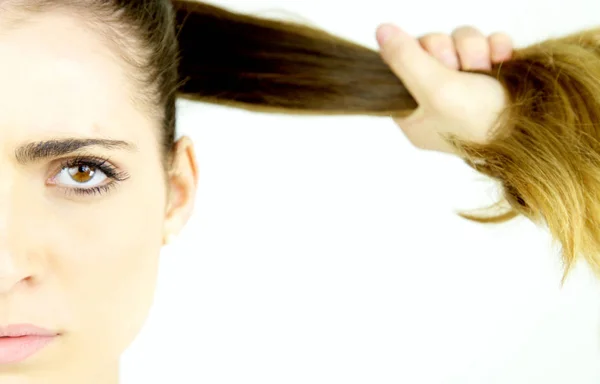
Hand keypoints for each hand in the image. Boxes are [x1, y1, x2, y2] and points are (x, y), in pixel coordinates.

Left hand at [376, 24, 513, 153]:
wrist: (535, 130)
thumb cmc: (480, 123)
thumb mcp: (433, 90)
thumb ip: (404, 59)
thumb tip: (381, 31)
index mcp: (415, 114)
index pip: (400, 70)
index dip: (414, 57)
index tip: (429, 63)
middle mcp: (437, 101)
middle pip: (430, 49)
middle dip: (448, 53)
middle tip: (459, 71)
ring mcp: (466, 87)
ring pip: (459, 43)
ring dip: (474, 50)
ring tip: (484, 70)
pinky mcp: (493, 76)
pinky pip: (486, 43)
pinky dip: (496, 47)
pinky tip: (501, 60)